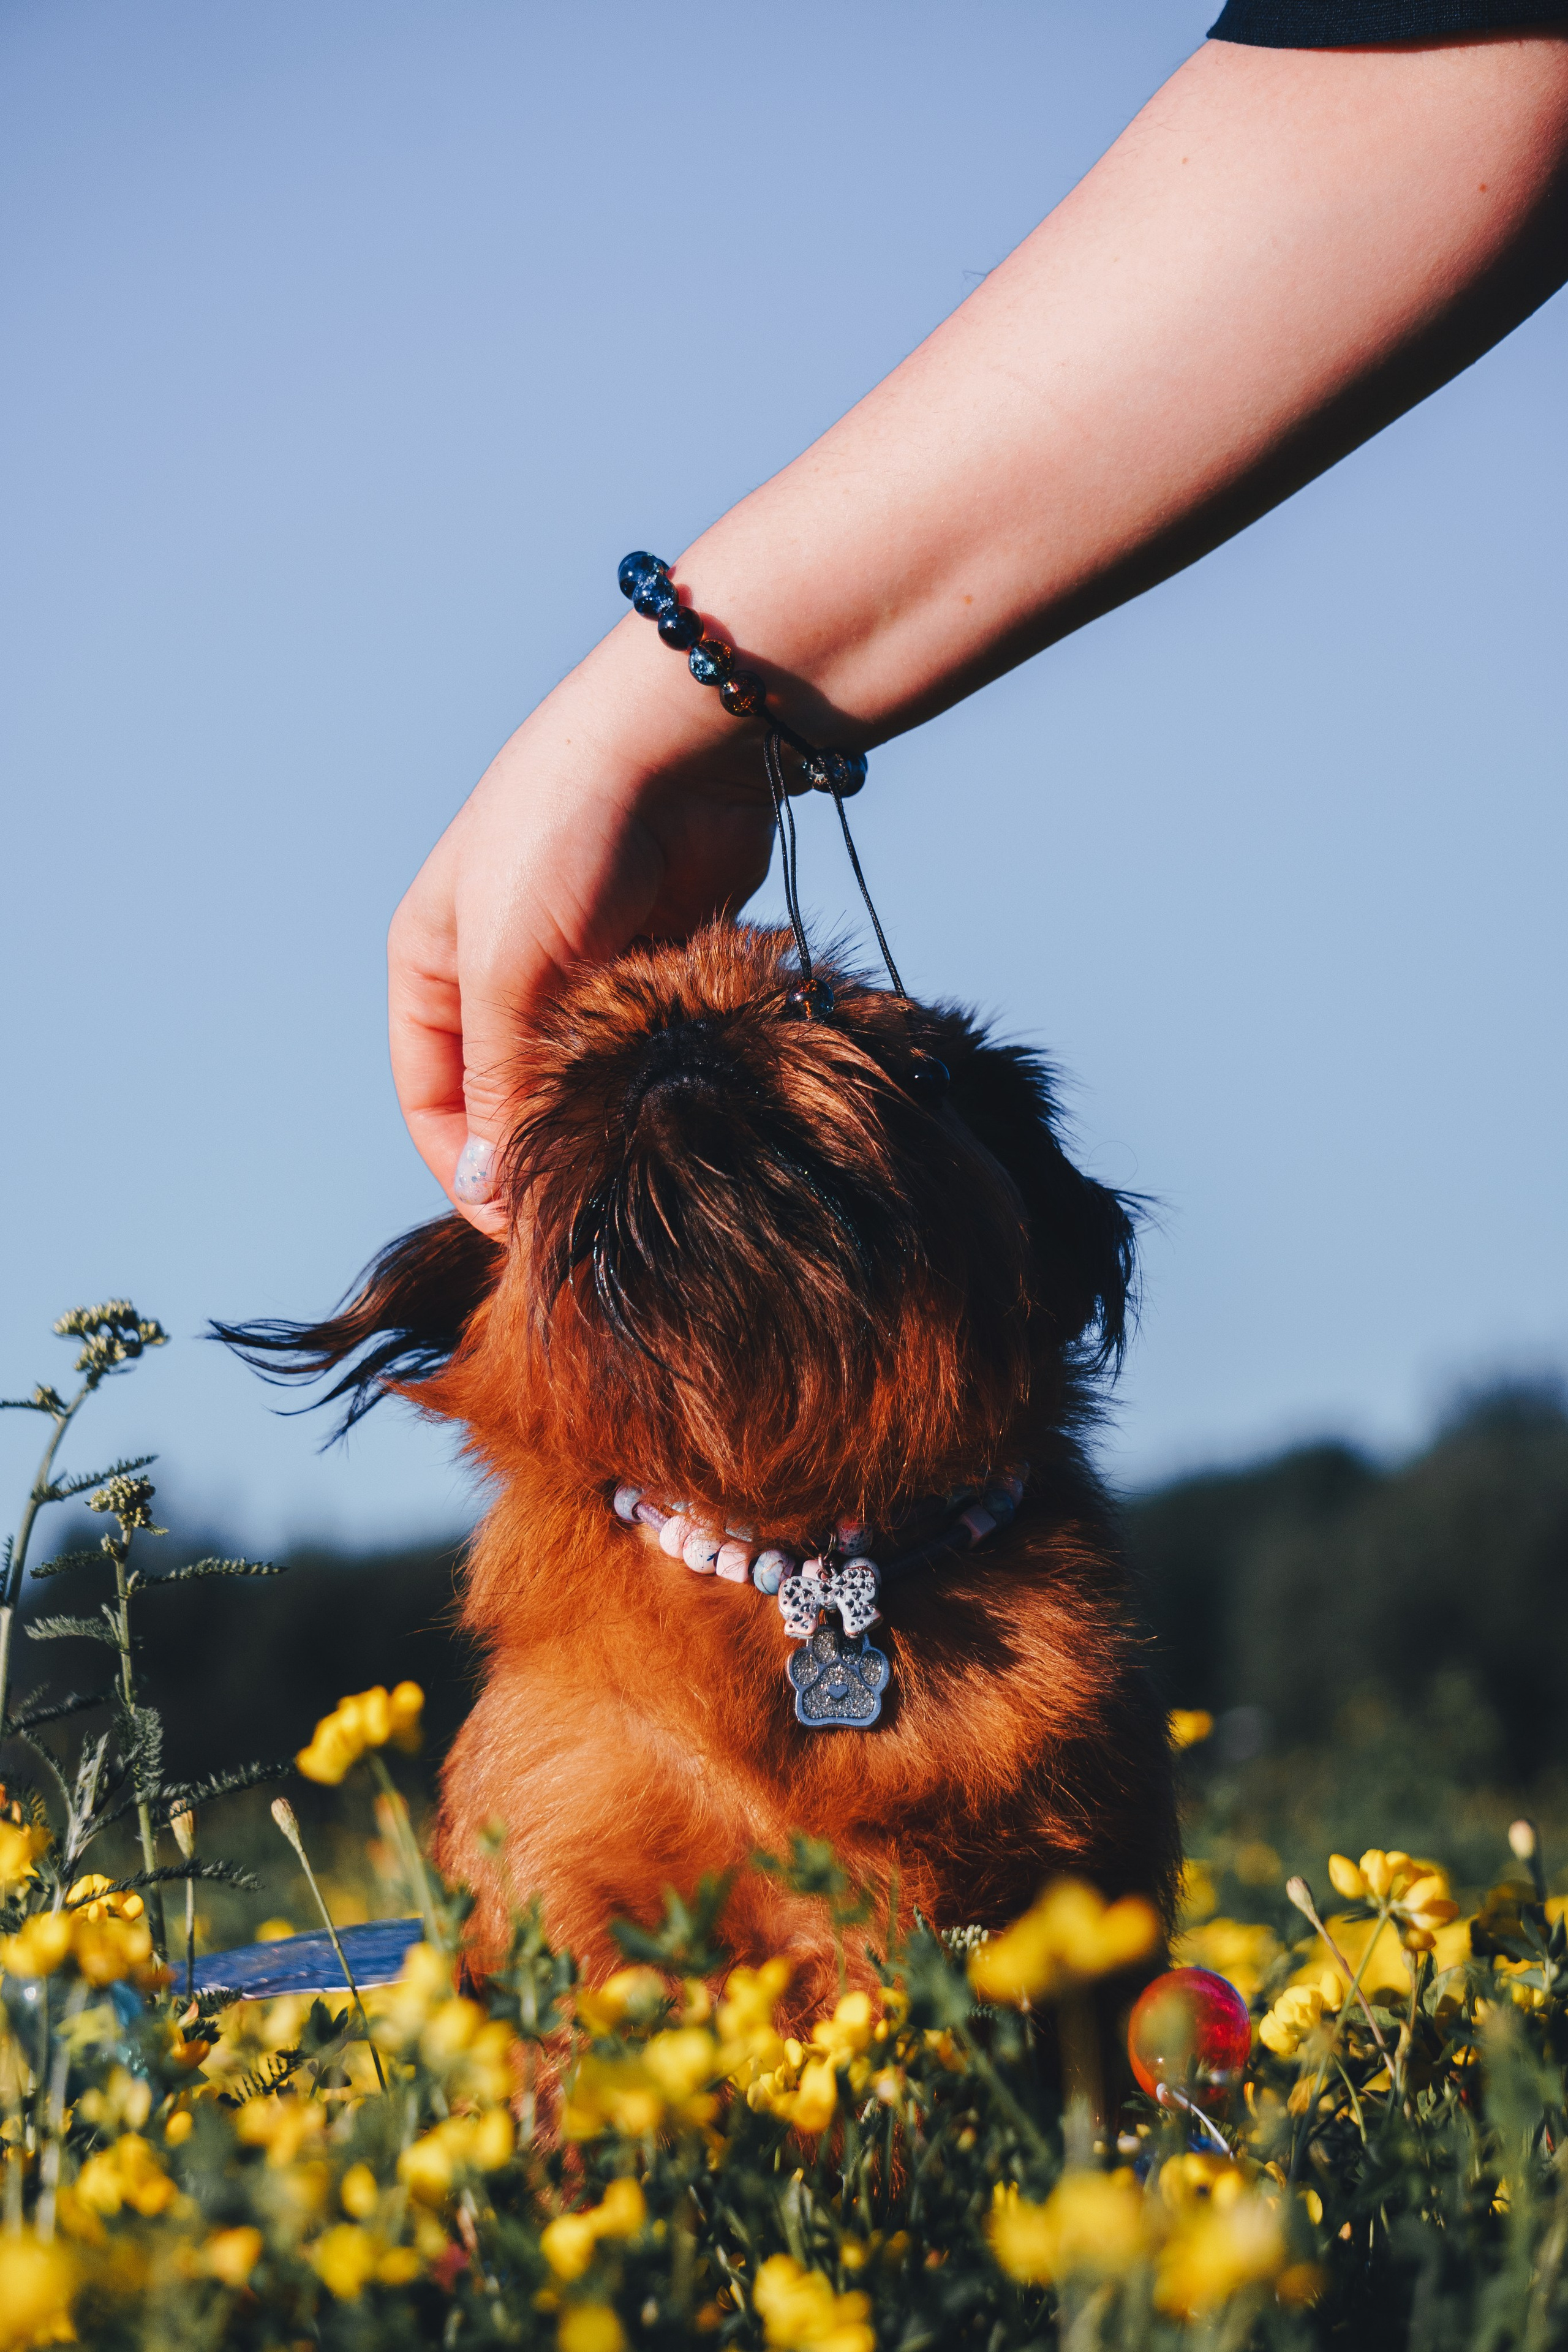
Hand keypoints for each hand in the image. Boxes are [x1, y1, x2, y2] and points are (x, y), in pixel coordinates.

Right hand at [388, 634, 776, 1235]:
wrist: (681, 743)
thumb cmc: (564, 836)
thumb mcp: (506, 969)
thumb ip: (496, 1081)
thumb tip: (488, 1188)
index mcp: (433, 967)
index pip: (431, 1101)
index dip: (467, 1171)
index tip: (521, 1230)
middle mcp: (503, 975)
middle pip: (513, 1097)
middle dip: (545, 1150)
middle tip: (592, 1211)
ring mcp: (585, 971)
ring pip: (589, 1081)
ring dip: (611, 1118)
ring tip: (641, 1159)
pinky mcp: (659, 964)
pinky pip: (652, 1050)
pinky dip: (664, 1078)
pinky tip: (685, 1105)